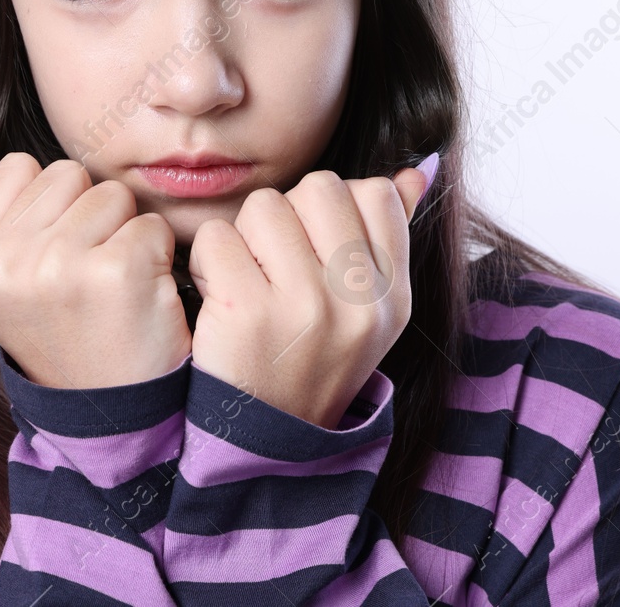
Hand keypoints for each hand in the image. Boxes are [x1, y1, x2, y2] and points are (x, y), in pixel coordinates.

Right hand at [0, 117, 192, 389]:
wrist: (105, 412)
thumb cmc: (58, 328)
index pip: (21, 167)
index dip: (48, 210)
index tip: (47, 265)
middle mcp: (2, 260)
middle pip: (69, 175)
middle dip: (86, 218)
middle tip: (83, 281)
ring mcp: (55, 266)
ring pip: (112, 196)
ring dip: (122, 236)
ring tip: (109, 290)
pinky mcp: (115, 274)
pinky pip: (150, 225)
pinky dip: (156, 258)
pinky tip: (139, 299)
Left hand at [186, 164, 432, 428]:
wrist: (262, 449)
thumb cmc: (308, 364)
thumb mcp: (367, 315)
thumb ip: (387, 239)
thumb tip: (412, 170)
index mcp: (393, 298)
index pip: (375, 194)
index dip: (331, 209)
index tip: (313, 251)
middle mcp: (359, 302)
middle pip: (319, 188)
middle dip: (286, 216)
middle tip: (274, 267)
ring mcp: (307, 307)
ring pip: (264, 206)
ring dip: (243, 237)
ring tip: (246, 284)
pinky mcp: (249, 314)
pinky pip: (217, 238)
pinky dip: (207, 262)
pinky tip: (219, 299)